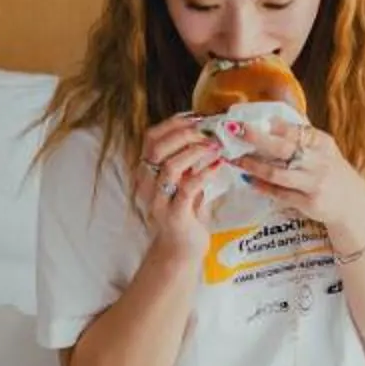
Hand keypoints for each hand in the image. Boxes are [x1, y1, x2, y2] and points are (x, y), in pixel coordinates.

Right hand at [133, 113, 224, 261]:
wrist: (182, 249)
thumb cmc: (186, 211)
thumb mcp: (183, 180)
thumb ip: (187, 159)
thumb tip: (207, 130)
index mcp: (146, 171)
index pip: (151, 137)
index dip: (173, 123)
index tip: (197, 117)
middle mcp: (146, 184)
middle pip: (157, 147)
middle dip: (185, 134)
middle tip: (209, 132)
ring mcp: (158, 200)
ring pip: (170, 166)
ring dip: (195, 152)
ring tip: (215, 147)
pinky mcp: (173, 215)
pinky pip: (187, 188)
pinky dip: (204, 173)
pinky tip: (218, 165)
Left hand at [237, 114, 364, 245]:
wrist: (353, 206)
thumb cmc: (332, 173)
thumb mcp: (323, 150)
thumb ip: (301, 136)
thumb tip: (270, 118)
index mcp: (322, 143)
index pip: (294, 130)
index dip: (270, 124)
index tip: (249, 119)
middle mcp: (319, 161)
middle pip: (283, 148)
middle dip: (255, 138)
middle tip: (234, 131)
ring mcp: (314, 183)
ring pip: (277, 173)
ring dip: (253, 165)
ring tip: (235, 159)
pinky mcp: (309, 203)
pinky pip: (279, 193)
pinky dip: (262, 186)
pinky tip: (248, 179)